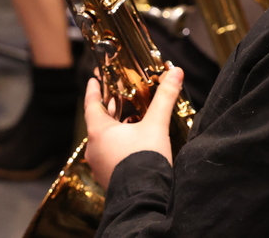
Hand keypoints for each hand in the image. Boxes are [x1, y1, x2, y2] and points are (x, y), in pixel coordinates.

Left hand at [83, 67, 184, 186]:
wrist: (143, 196)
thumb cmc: (144, 158)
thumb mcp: (156, 124)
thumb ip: (165, 97)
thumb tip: (176, 72)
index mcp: (99, 131)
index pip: (91, 105)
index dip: (93, 91)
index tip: (94, 80)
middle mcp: (94, 148)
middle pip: (98, 122)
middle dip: (108, 109)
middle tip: (115, 97)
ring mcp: (99, 164)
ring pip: (104, 139)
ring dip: (114, 128)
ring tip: (128, 119)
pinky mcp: (107, 177)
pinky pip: (109, 154)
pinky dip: (117, 144)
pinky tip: (133, 143)